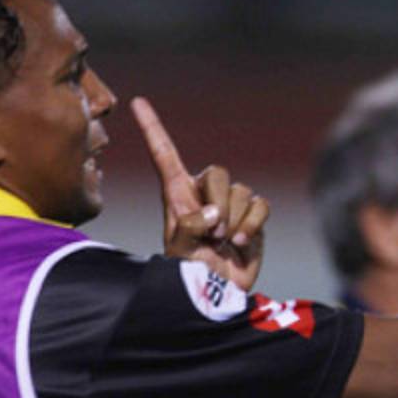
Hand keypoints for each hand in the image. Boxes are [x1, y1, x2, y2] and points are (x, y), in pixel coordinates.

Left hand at [131, 97, 269, 290]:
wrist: (216, 295)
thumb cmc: (189, 274)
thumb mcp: (180, 251)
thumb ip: (191, 228)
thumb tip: (215, 213)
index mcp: (176, 195)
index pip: (164, 155)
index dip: (152, 128)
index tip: (136, 102)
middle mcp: (203, 194)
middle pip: (218, 173)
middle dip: (220, 202)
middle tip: (214, 233)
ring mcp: (230, 205)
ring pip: (242, 191)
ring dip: (235, 221)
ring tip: (224, 243)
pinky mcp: (252, 217)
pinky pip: (260, 205)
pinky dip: (253, 225)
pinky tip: (241, 243)